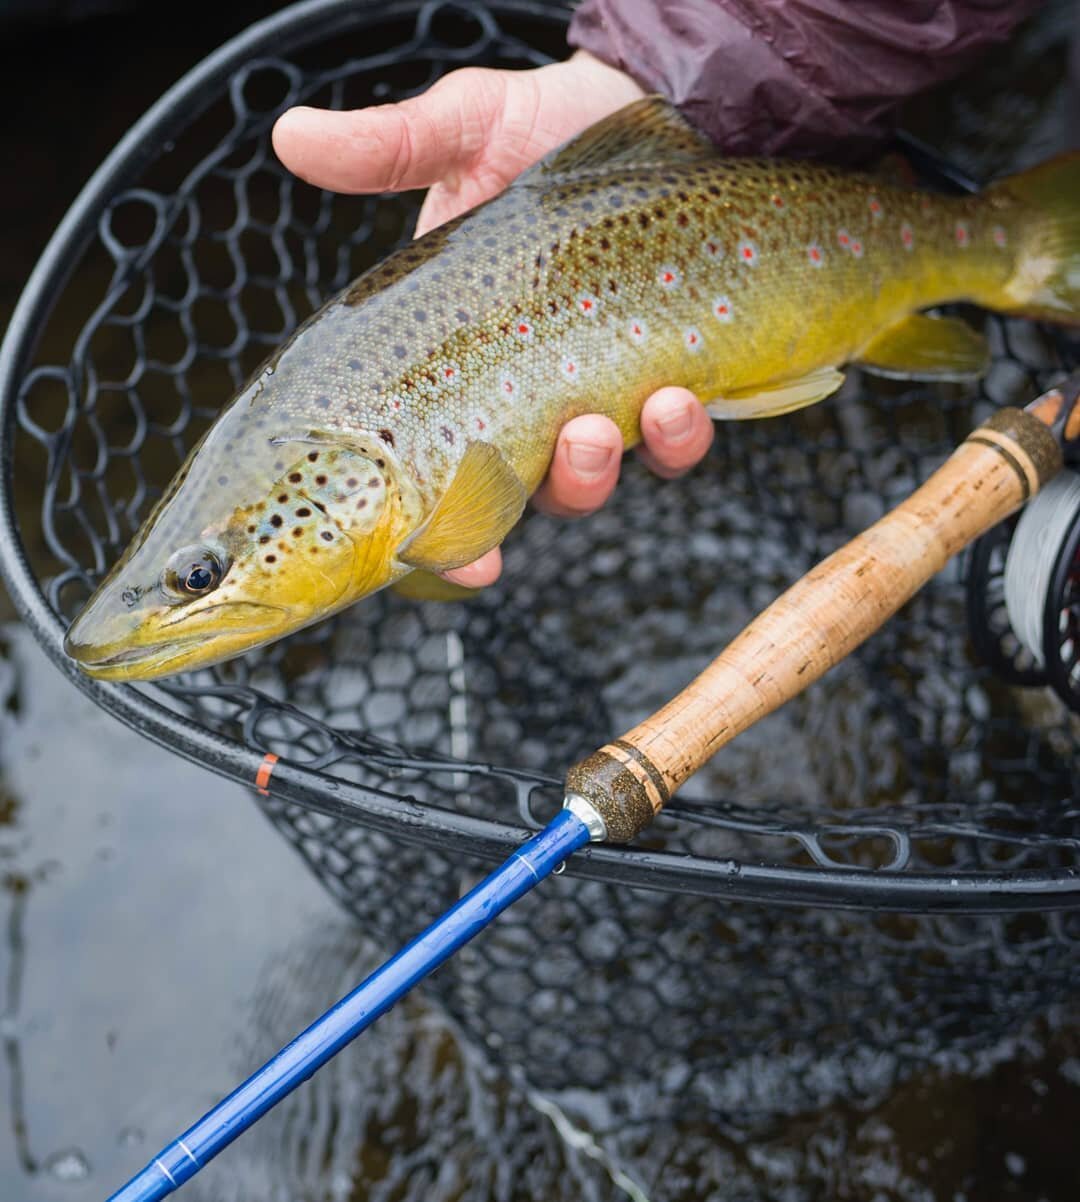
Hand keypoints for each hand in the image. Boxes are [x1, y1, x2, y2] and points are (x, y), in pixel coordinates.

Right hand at [272, 52, 714, 586]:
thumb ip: (389, 148)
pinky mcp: (662, 383)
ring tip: (620, 416)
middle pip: (515, 494)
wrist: (659, 108)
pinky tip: (680, 395)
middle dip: (542, 490)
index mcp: (451, 362)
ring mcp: (590, 396)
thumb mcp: (468, 128)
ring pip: (588, 482)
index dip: (446, 534)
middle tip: (570, 441)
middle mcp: (514, 396)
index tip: (466, 565)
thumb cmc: (549, 129)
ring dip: (602, 470)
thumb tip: (289, 133)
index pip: (431, 468)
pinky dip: (676, 441)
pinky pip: (670, 447)